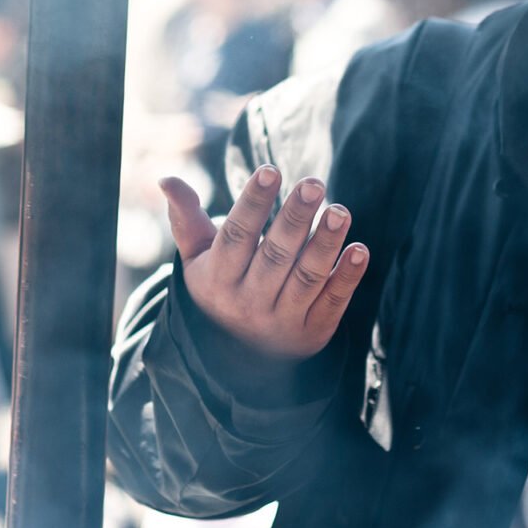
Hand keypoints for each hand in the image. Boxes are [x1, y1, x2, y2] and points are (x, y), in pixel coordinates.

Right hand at [160, 165, 369, 359]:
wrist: (241, 358)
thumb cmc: (222, 289)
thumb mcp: (199, 260)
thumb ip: (188, 220)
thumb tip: (167, 179)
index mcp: (218, 279)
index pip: (236, 237)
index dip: (253, 203)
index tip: (270, 169)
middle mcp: (249, 301)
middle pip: (275, 256)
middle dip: (295, 218)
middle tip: (314, 183)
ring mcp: (283, 320)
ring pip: (306, 278)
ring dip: (325, 245)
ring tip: (340, 211)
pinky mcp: (314, 332)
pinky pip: (332, 303)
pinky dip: (347, 277)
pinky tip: (360, 249)